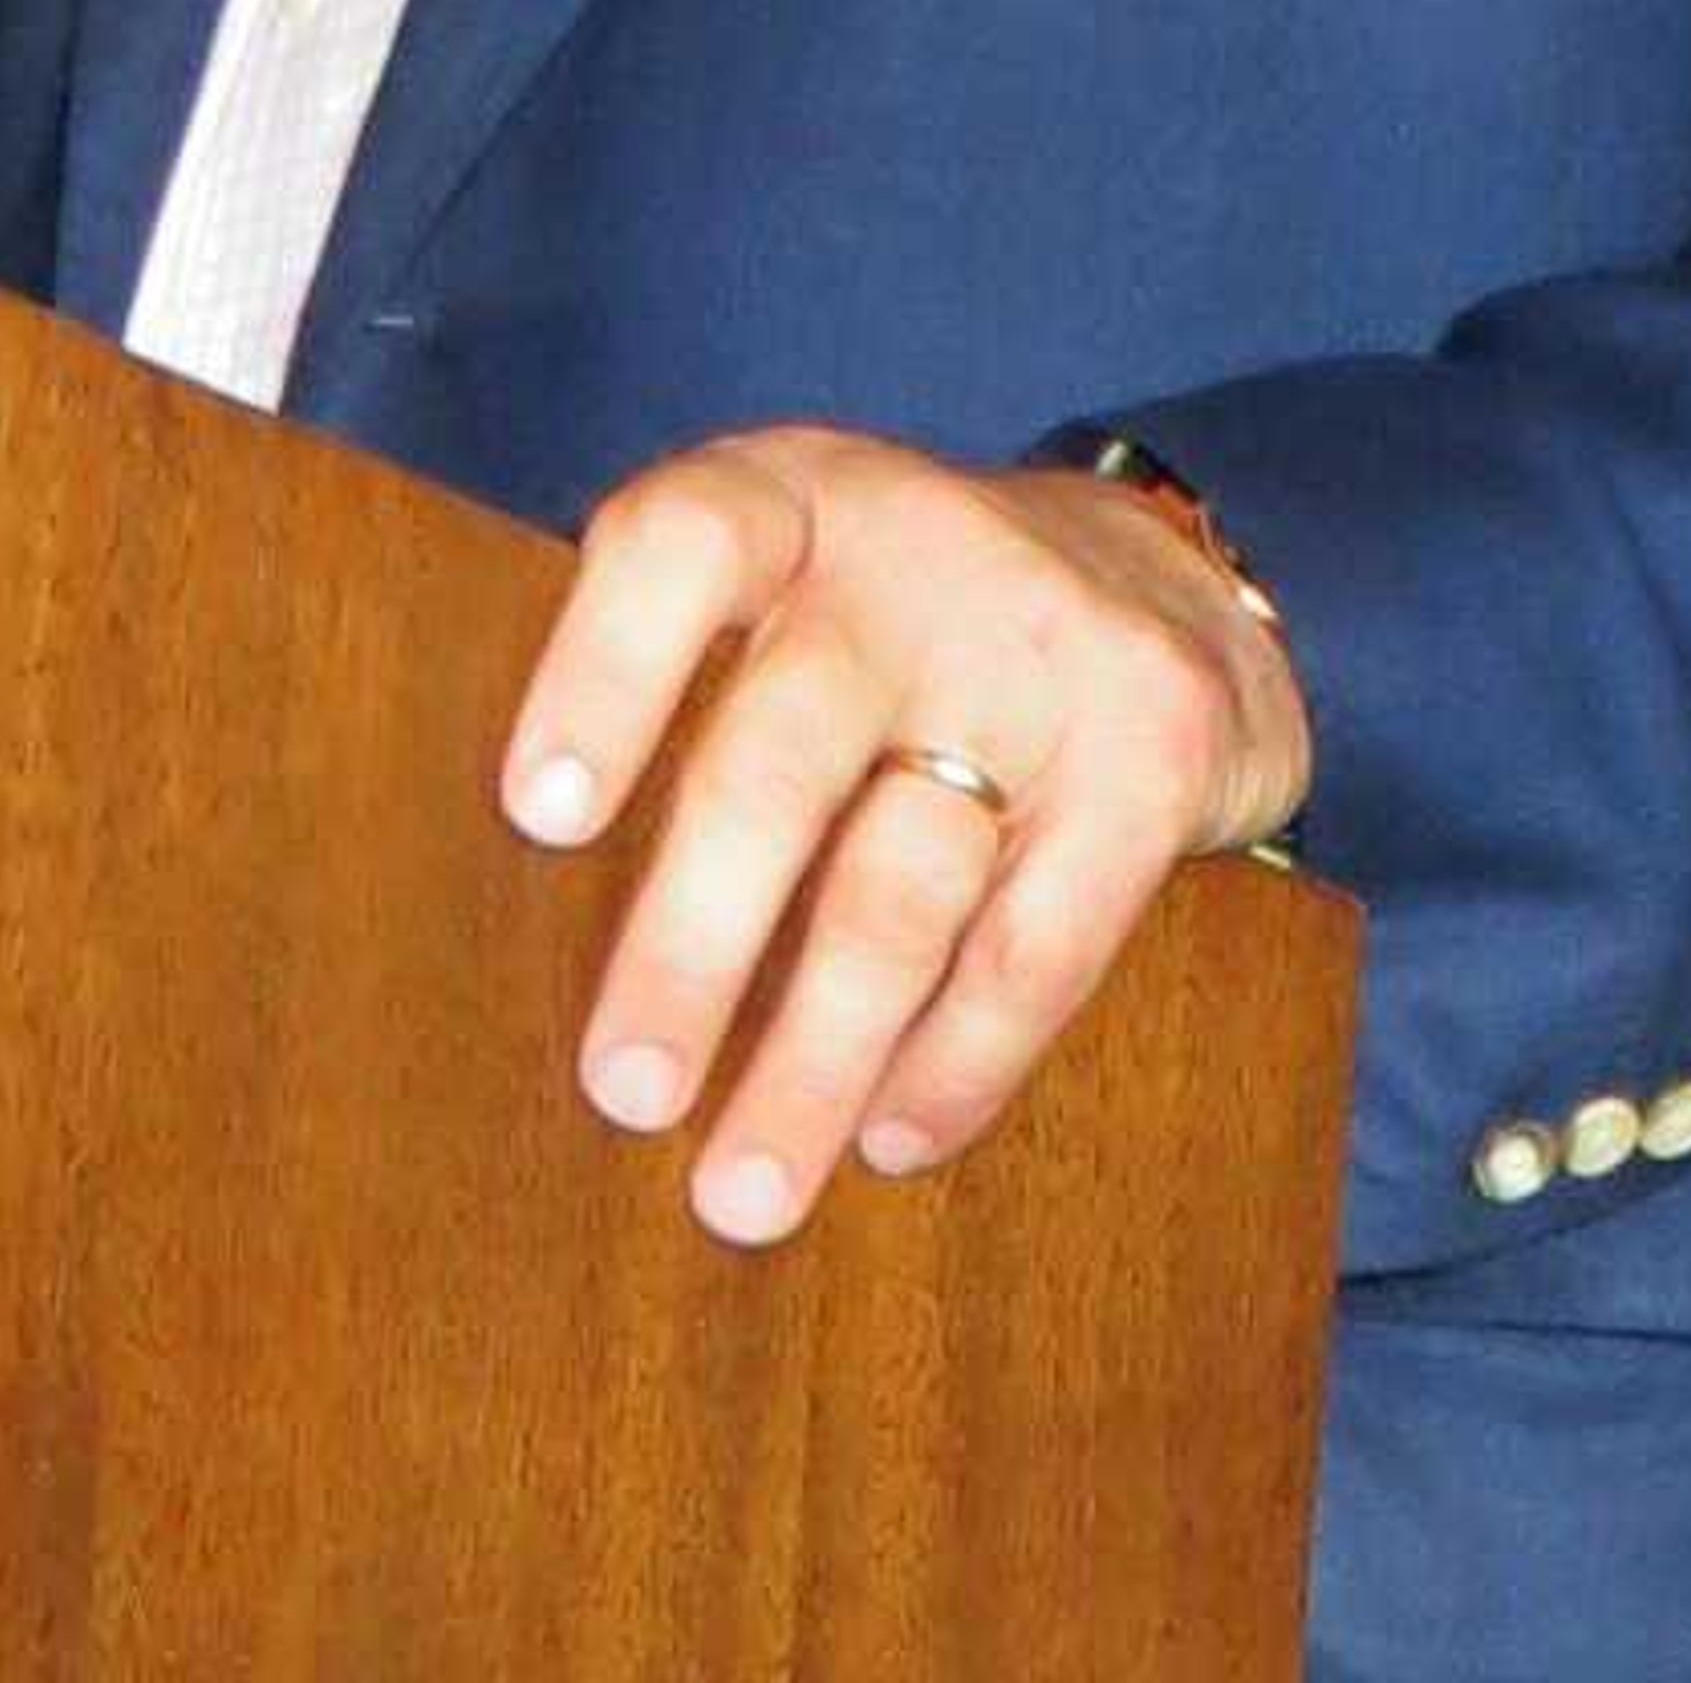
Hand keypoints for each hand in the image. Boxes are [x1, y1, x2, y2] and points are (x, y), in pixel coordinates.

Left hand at [498, 428, 1311, 1245]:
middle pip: (781, 757)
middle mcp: (917, 555)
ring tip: (744, 1190)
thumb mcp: (799, 577)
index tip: (537, 817)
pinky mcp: (1157, 756)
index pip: (682, 543)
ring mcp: (1048, 653)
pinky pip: (1036, 946)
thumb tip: (510, 912)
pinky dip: (955, 1063)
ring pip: (905, 884)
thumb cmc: (907, 619)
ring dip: (815, 1057)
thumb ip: (688, 679)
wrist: (1180, 577)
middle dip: (692, 943)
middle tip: (624, 1092)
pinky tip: (891, 1136)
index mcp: (797, 499)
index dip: (602, 674)